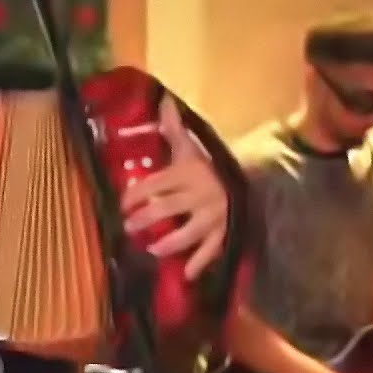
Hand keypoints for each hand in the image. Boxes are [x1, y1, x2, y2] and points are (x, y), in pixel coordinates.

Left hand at [120, 94, 228, 279]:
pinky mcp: (225, 230)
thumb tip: (162, 98)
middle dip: (144, 219)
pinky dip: (200, 262)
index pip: (155, 184)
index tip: (122, 204)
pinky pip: (213, 248)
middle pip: (166, 208)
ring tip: (151, 250)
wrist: (251, 177)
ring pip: (188, 232)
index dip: (135, 195)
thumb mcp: (189, 147)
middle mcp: (200, 193)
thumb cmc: (207, 165)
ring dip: (169, 243)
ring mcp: (214, 214)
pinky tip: (186, 274)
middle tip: (128, 227)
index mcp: (188, 172)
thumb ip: (173, 128)